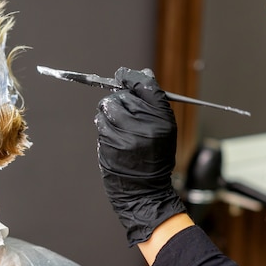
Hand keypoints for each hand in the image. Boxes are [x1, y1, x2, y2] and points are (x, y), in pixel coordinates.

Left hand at [95, 67, 185, 245]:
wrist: (145, 191)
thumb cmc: (155, 158)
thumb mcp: (164, 130)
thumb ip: (153, 103)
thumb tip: (141, 74)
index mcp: (162, 121)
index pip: (146, 87)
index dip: (131, 77)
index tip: (122, 74)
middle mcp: (144, 127)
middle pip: (123, 96)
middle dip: (119, 99)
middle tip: (122, 108)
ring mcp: (125, 137)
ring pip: (107, 108)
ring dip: (107, 111)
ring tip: (116, 123)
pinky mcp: (109, 146)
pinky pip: (101, 125)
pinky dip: (104, 126)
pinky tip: (113, 137)